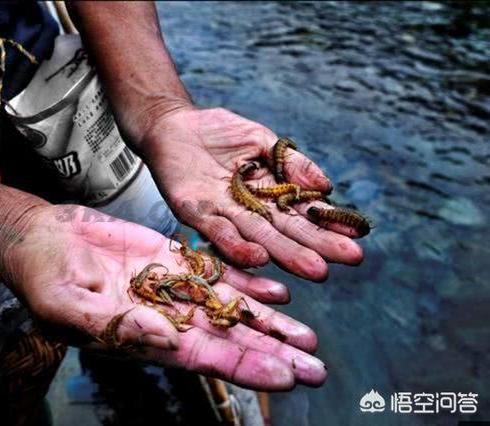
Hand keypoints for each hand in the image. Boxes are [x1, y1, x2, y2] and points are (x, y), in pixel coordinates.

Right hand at [0, 205, 326, 390]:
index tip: (286, 377)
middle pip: (229, 338)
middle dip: (272, 353)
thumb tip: (164, 340)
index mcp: (143, 336)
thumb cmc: (42, 277)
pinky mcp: (170, 259)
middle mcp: (165, 317)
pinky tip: (277, 291)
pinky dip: (247, 282)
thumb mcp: (69, 304)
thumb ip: (116, 324)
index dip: (246, 366)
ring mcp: (171, 288)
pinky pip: (216, 272)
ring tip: (308, 336)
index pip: (204, 356)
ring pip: (230, 308)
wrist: (40, 240)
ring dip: (269, 322)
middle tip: (317, 368)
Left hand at [139, 107, 362, 280]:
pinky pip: (218, 231)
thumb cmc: (218, 132)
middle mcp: (249, 211)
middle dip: (317, 246)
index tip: (356, 237)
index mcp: (268, 194)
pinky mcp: (196, 213)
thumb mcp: (261, 141)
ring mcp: (224, 214)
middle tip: (349, 260)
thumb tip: (327, 186)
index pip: (303, 212)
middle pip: (286, 231)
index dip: (328, 224)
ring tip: (316, 269)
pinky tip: (260, 257)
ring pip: (258, 237)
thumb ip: (291, 163)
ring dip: (286, 254)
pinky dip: (237, 245)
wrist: (172, 124)